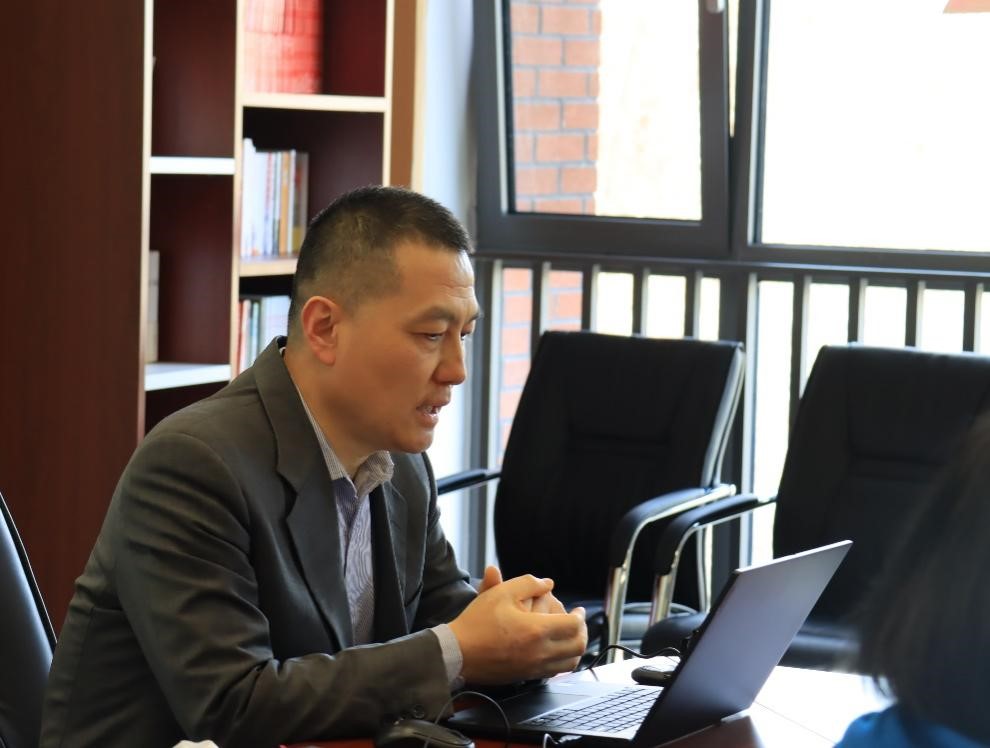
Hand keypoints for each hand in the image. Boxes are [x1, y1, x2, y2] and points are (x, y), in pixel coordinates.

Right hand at [450, 573, 587, 683]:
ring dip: (575, 649)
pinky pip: (555, 672)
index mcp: (537, 630)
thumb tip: (548, 583)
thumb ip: (528, 583)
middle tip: (578, 623)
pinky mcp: (526, 676)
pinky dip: (562, 661)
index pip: (574, 626)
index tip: (578, 610)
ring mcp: (534, 667)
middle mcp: (540, 652)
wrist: (458, 652)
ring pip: (570, 663)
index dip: (581, 616)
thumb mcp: (501, 592)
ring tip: (571, 637)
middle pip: (578, 646)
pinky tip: (554, 650)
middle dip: (583, 633)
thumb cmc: (477, 622)